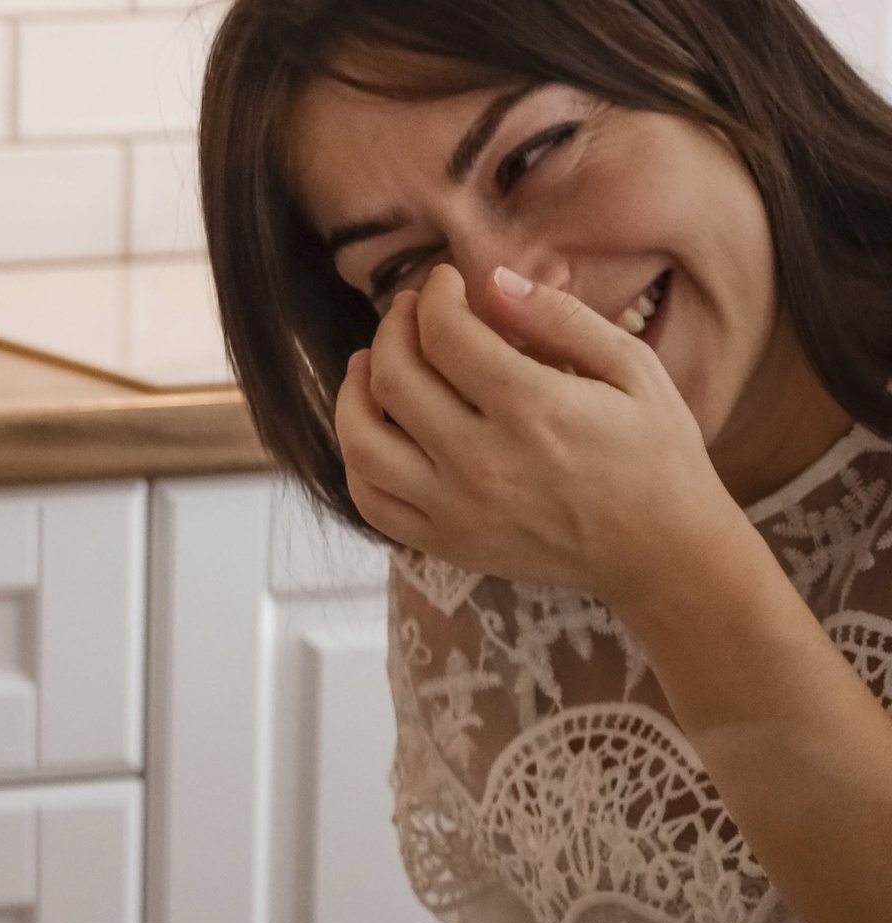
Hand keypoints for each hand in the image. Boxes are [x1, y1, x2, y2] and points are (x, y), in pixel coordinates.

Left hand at [335, 262, 746, 612]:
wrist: (660, 549)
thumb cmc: (655, 451)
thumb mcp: (631, 367)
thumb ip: (559, 319)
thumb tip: (492, 280)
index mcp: (533, 408)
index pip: (445, 334)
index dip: (433, 296)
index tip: (442, 282)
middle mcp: (483, 460)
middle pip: (395, 378)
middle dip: (393, 329)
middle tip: (407, 311)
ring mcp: (456, 508)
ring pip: (364, 442)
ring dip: (353, 393)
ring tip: (368, 363)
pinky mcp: (445, 543)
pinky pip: (371, 500)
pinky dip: (358, 459)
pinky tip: (374, 427)